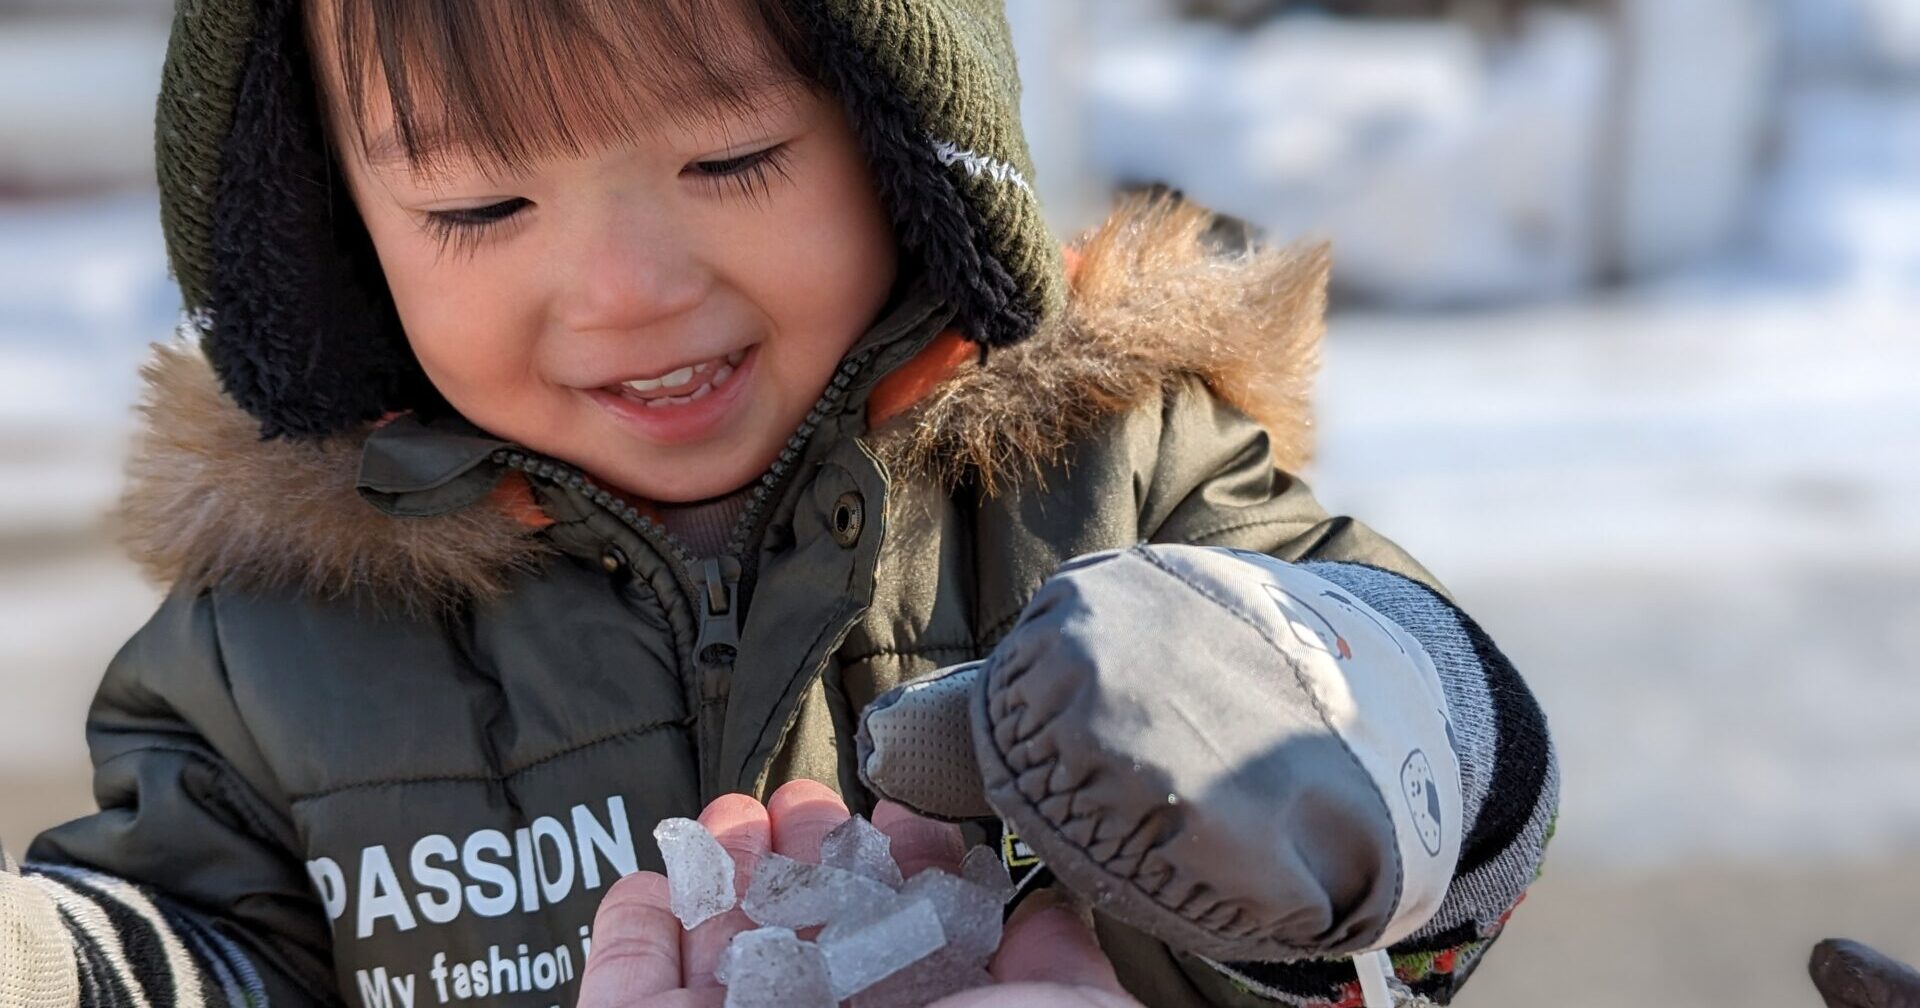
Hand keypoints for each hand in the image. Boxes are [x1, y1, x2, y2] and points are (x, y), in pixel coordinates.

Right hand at [575, 779, 1138, 1006]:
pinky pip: (622, 987)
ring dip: (721, 875)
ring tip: (736, 816)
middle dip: (802, 859)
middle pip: (805, 940)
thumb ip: (1055, 972)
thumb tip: (1052, 919)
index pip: (899, 946)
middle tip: (805, 801)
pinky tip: (652, 882)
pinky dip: (631, 931)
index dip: (896, 869)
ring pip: (717, 954)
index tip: (898, 815)